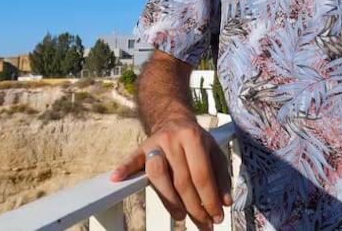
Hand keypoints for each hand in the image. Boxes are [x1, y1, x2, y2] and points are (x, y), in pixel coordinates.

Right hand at [110, 119, 232, 228]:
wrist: (172, 120)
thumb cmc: (195, 142)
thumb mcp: (214, 152)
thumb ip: (221, 177)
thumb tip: (224, 203)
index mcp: (194, 137)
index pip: (202, 175)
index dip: (210, 199)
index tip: (217, 217)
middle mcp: (173, 139)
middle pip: (182, 180)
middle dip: (194, 207)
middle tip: (204, 224)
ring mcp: (155, 143)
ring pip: (158, 175)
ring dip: (170, 200)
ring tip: (181, 216)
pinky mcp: (140, 148)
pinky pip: (131, 160)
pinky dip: (124, 170)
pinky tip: (116, 180)